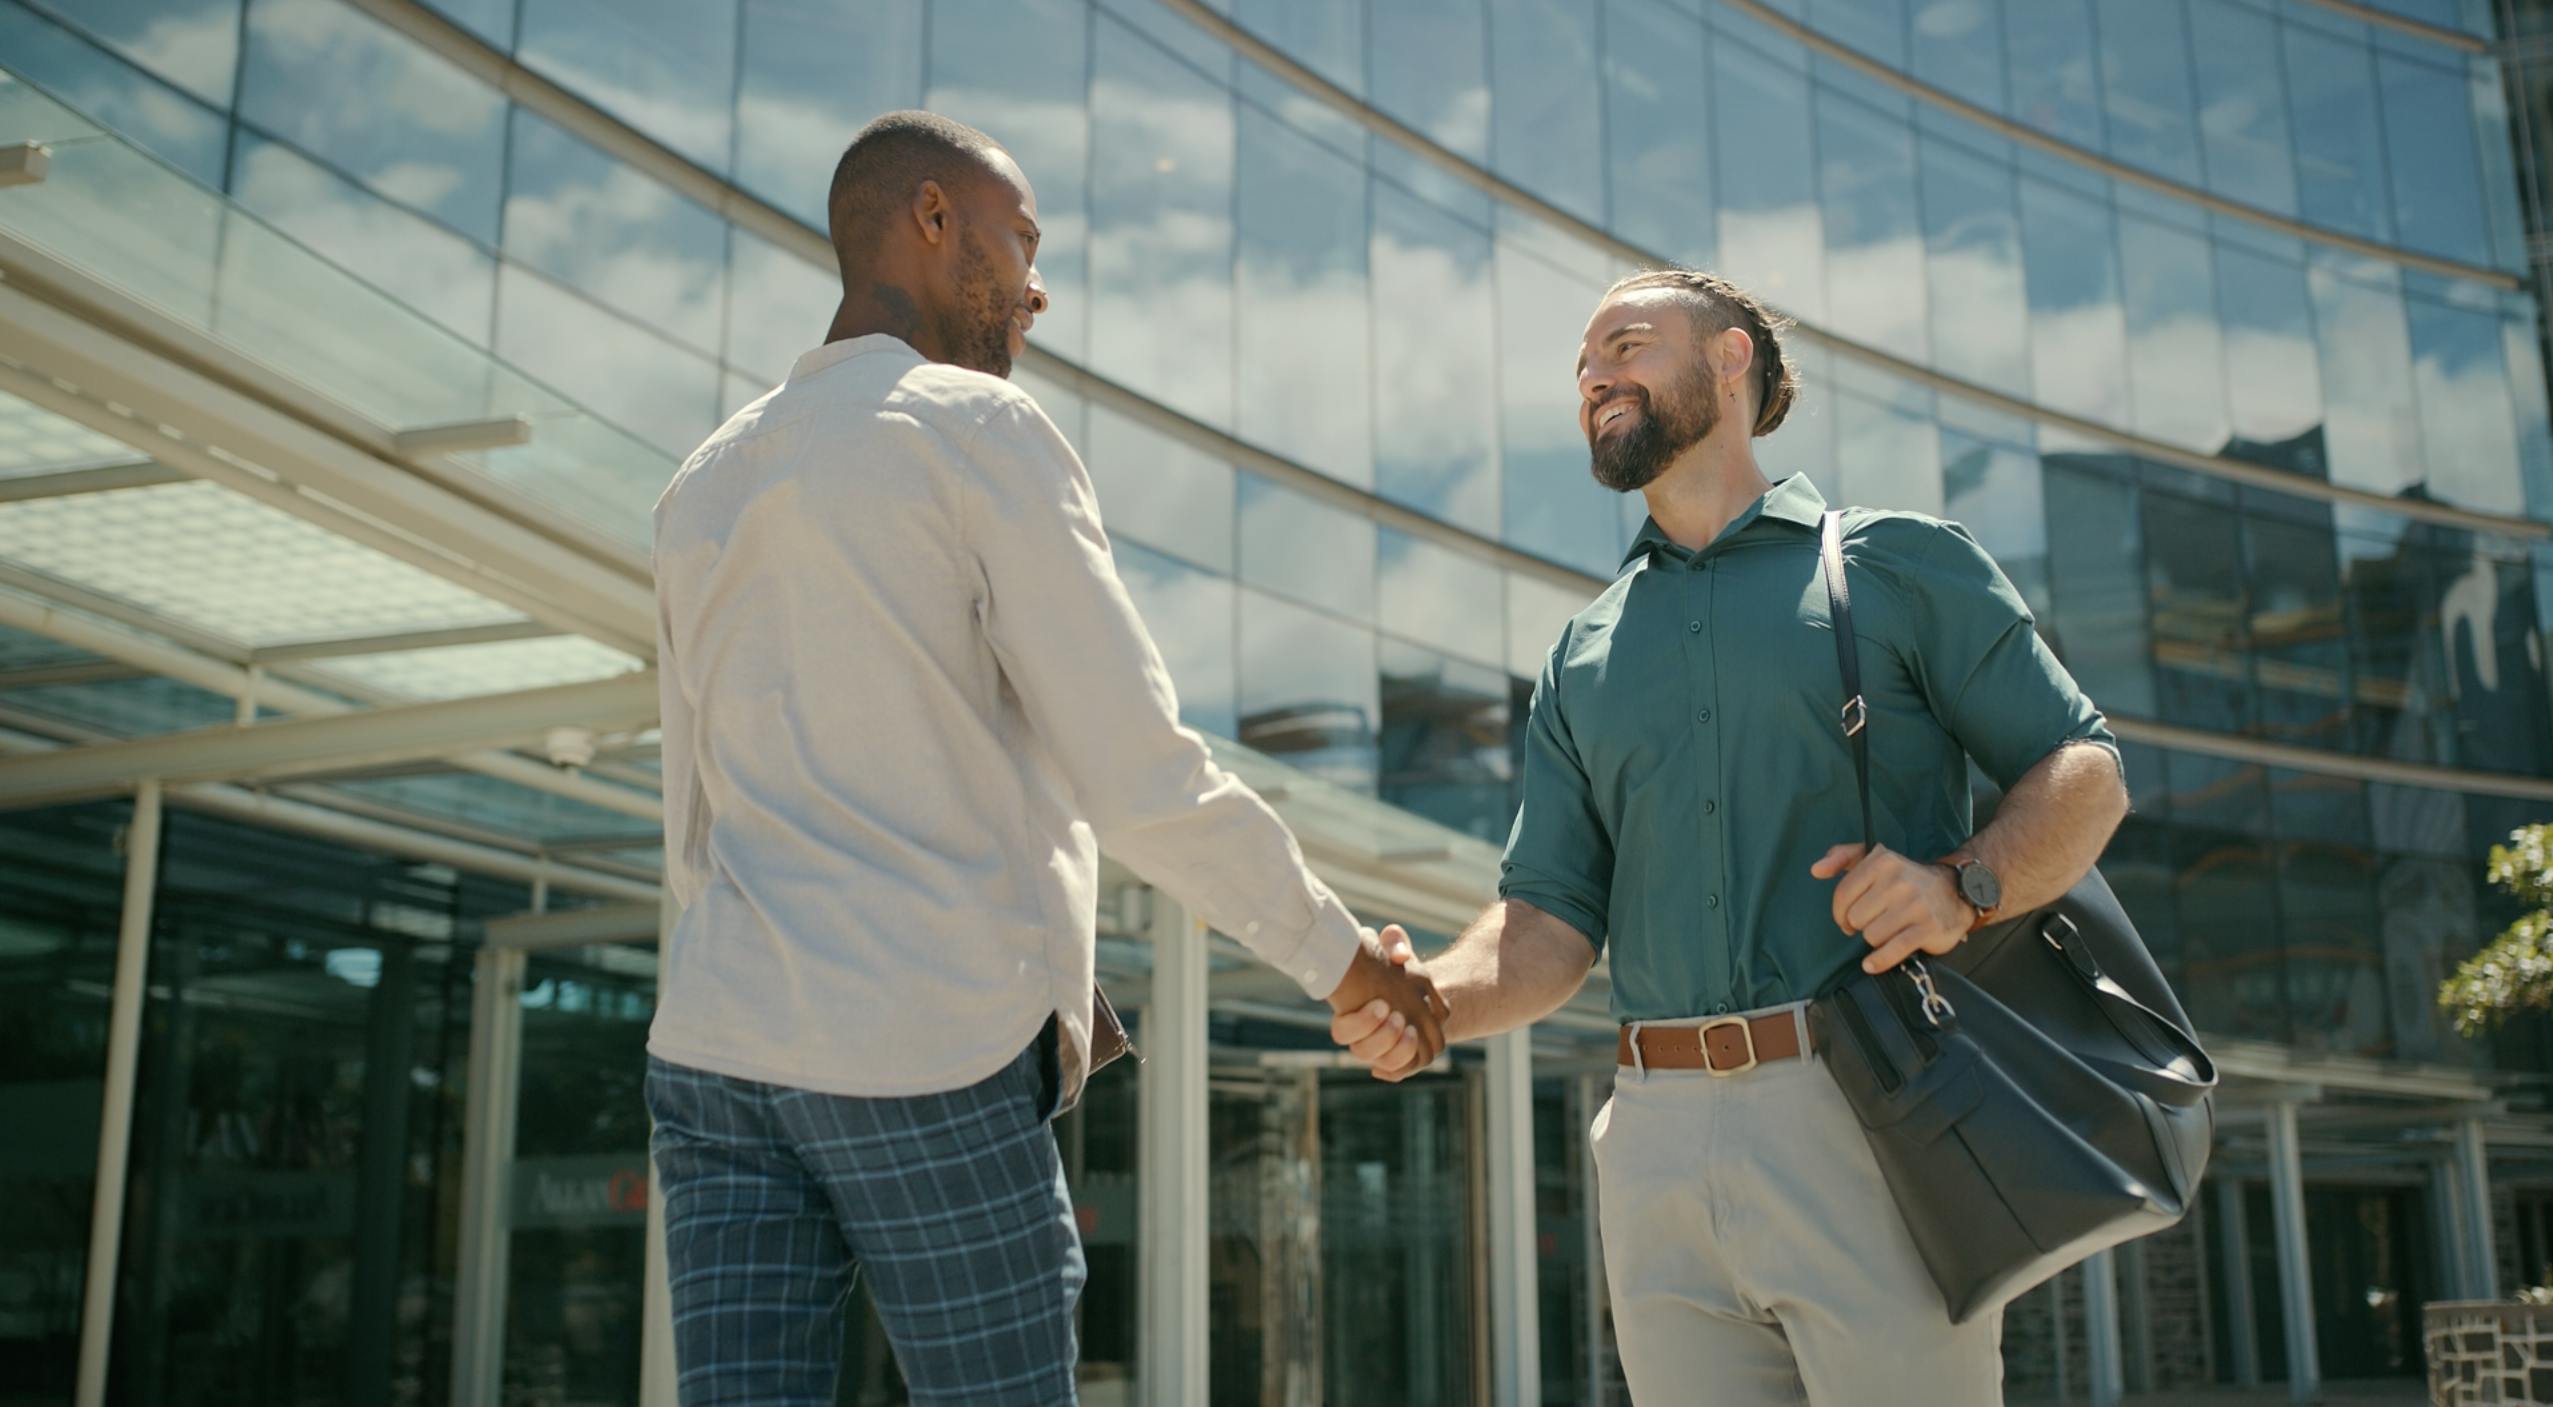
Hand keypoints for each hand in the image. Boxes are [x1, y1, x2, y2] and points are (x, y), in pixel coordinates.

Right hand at [1327, 925, 1444, 1081]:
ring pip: (1386, 1064)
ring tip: (1412, 1031)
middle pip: (1363, 1053)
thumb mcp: (1391, 947)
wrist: (1414, 985)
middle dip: (1383, 1038)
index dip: (1361, 1024)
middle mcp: (1363, 1035)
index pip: (1343, 1032)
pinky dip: (1407, 1064)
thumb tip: (1400, 955)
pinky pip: (1401, 1071)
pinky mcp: (1401, 1057)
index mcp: (1352, 1012)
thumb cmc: (1394, 966)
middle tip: (1399, 1016)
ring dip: (1400, 1052)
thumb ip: (1393, 943)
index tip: (1382, 1004)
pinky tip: (1413, 1041)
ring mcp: (1382, 1048)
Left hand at [1810, 842, 1971, 975]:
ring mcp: (1914, 905)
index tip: (1848, 917)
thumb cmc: (1907, 878)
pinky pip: (1892, 950)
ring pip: (1871, 936)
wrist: (1955, 891)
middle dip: (1862, 925)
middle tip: (1874, 922)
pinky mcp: (1927, 928)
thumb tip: (1816, 870)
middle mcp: (1898, 881)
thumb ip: (1842, 856)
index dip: (1840, 912)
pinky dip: (1879, 961)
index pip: (1843, 894)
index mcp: (1882, 861)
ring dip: (1875, 940)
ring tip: (1888, 931)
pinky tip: (1871, 964)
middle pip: (1856, 918)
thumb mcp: (1876, 858)